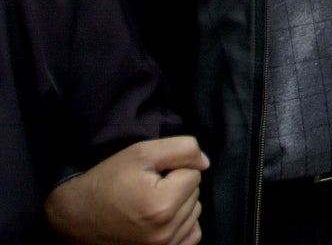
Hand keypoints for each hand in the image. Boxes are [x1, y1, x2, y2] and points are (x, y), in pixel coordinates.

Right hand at [45, 136, 208, 244]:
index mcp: (162, 206)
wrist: (74, 219)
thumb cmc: (106, 183)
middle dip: (176, 186)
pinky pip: (191, 234)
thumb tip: (204, 162)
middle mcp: (165, 232)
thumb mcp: (140, 154)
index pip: (194, 174)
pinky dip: (180, 224)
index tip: (150, 175)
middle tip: (147, 188)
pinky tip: (159, 219)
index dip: (173, 168)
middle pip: (195, 194)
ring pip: (194, 212)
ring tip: (149, 203)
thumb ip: (181, 149)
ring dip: (178, 204)